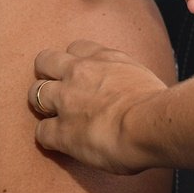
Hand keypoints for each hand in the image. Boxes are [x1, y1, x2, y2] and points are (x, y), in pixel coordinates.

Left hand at [28, 40, 170, 173]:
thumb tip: (128, 88)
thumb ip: (124, 75)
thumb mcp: (141, 75)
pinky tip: (59, 144)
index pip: (76, 48)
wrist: (151, 124)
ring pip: (35, 93)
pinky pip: (41, 133)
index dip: (74, 61)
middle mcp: (78, 73)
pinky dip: (48, 139)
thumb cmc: (158, 104)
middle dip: (47, 75)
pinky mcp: (61, 131)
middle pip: (45, 61)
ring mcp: (65, 101)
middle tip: (58, 92)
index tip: (79, 74)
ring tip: (54, 117)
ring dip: (42, 105)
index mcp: (102, 58)